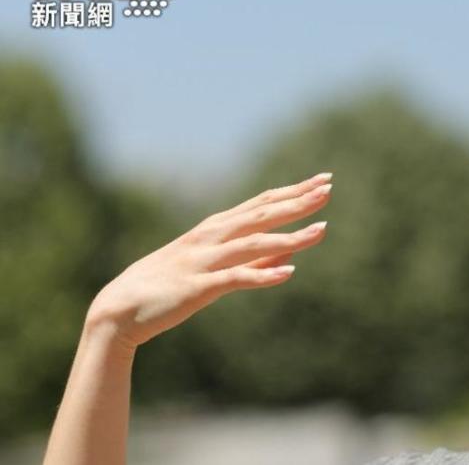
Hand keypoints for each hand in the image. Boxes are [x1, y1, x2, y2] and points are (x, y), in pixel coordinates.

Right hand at [84, 172, 333, 349]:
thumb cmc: (170, 285)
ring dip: (290, 236)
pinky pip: (235, 279)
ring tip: (322, 231)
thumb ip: (255, 257)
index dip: (294, 191)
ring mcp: (204, 260)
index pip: (262, 202)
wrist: (120, 309)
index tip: (323, 180)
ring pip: (254, 242)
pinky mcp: (198, 287)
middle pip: (262, 214)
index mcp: (216, 228)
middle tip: (328, 189)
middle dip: (297, 202)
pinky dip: (262, 274)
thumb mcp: (216, 266)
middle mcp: (212, 237)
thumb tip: (292, 249)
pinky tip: (288, 273)